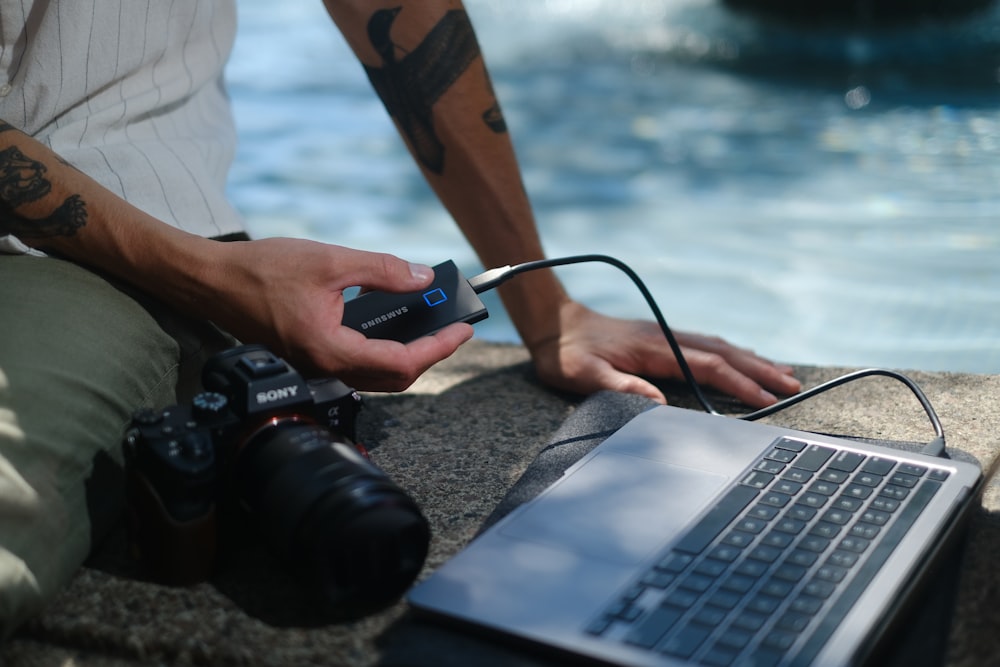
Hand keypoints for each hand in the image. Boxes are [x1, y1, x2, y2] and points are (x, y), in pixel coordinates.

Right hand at [200, 238, 472, 390]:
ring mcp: (317, 367)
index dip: (437, 348)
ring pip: (376, 376)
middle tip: (453, 330)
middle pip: (394, 377)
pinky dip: (384, 351)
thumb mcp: (329, 260)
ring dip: (408, 355)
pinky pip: (358, 366)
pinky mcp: (311, 359)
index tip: (461, 330)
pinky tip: (396, 327)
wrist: (212, 282)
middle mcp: (324, 367)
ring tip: (432, 327)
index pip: (401, 362)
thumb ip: (381, 270)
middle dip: (430, 355)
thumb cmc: (260, 271)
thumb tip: (420, 278)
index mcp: (330, 349)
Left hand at [525, 300, 801, 407]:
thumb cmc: (567, 354)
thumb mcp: (584, 376)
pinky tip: (741, 360)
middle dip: (760, 370)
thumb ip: (621, 386)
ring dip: (751, 360)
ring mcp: (666, 335)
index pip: (708, 366)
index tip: (767, 398)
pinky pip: (707, 345)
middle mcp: (666, 337)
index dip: (739, 382)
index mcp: (654, 348)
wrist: (554, 323)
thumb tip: (658, 404)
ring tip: (780, 373)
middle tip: (793, 386)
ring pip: (719, 346)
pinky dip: (732, 353)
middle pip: (724, 353)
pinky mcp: (661, 338)